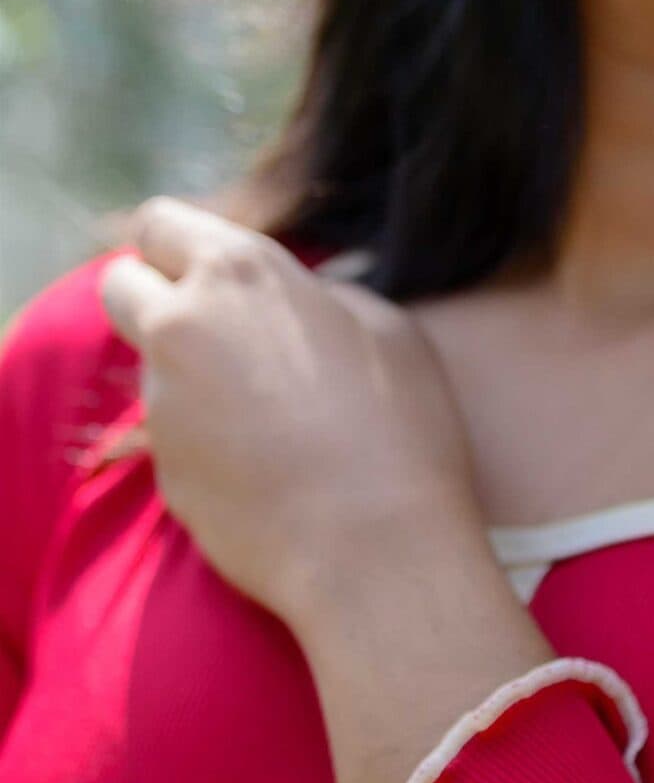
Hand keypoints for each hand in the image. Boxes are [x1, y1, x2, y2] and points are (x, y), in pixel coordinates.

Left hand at [96, 198, 489, 633]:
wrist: (378, 558)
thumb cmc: (402, 436)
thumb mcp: (387, 330)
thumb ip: (321, 296)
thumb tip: (300, 300)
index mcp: (238, 275)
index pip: (160, 224)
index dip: (179, 247)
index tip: (204, 273)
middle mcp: (182, 329)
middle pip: (121, 288)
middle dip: (152, 300)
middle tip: (214, 338)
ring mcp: (164, 406)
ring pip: (156, 374)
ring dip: (193, 385)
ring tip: (271, 430)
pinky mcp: (165, 473)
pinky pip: (177, 445)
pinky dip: (209, 453)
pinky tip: (268, 480)